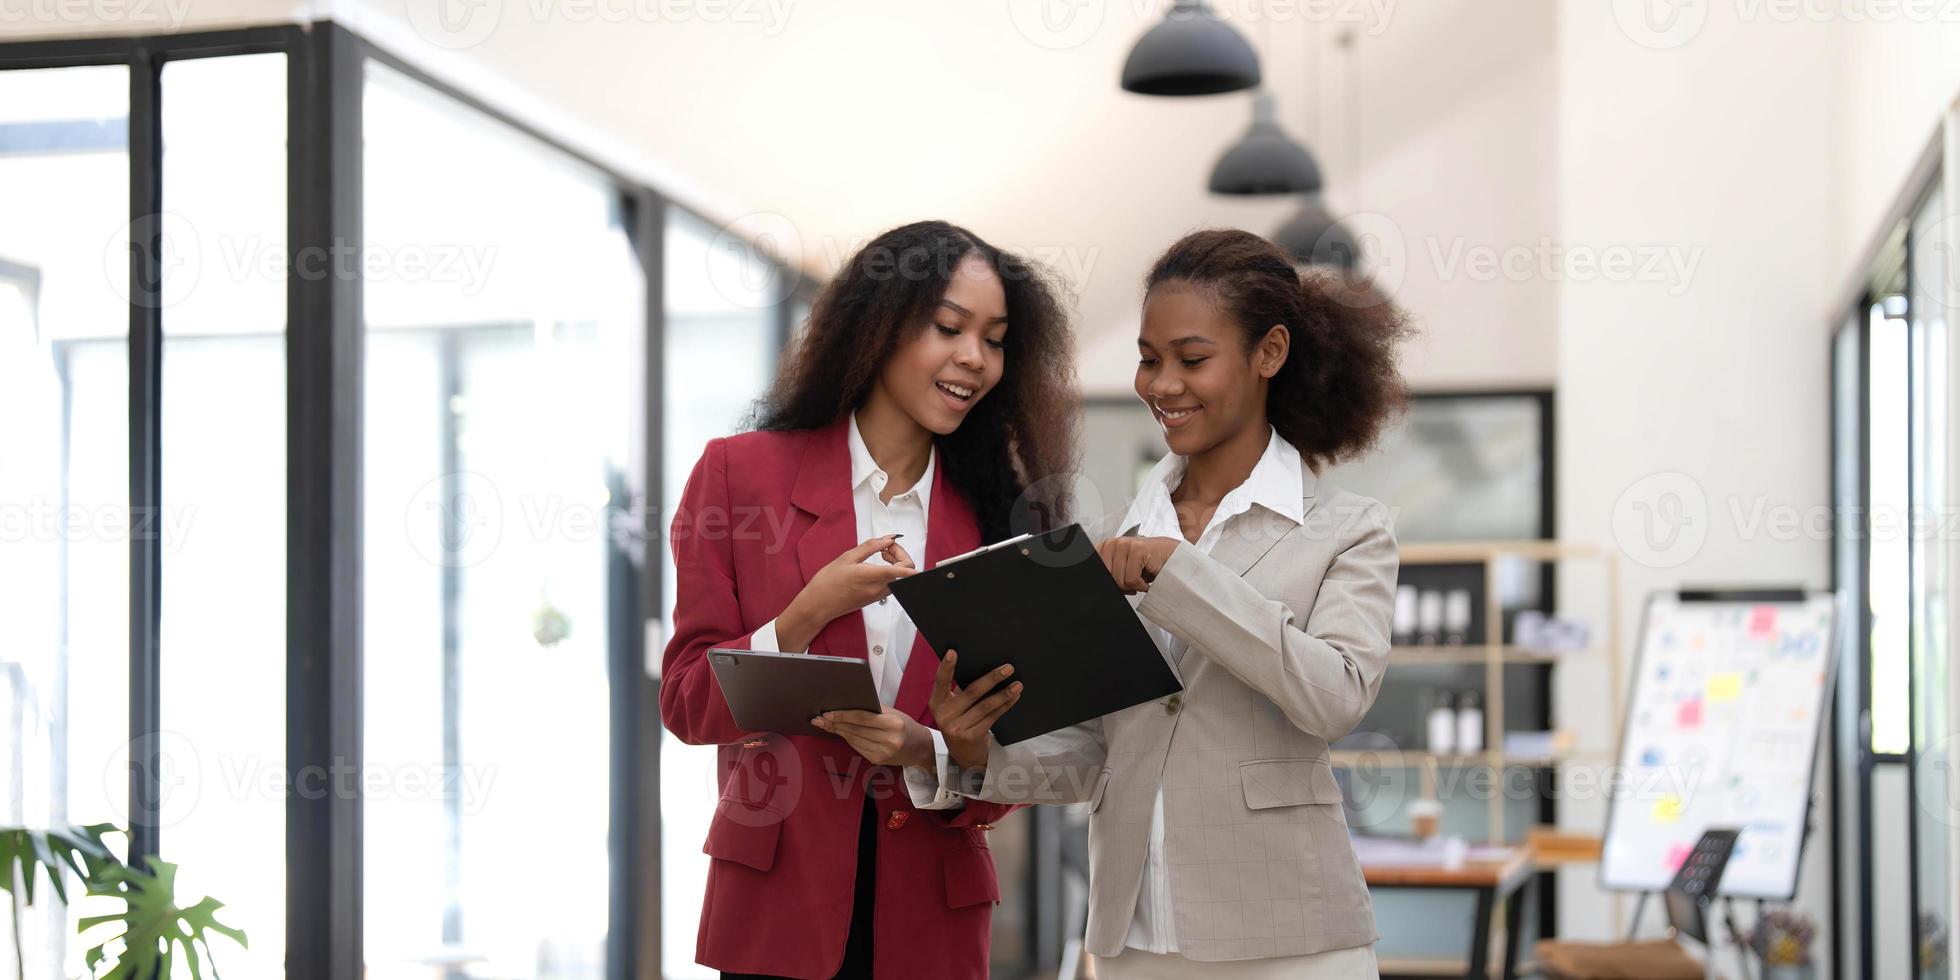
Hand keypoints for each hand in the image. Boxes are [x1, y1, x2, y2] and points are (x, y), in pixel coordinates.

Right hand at [777, 535, 915, 650]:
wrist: (818, 604)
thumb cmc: (828, 582)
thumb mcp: (847, 558)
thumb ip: (871, 547)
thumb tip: (888, 539)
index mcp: (872, 576)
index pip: (902, 571)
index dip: (909, 560)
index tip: (907, 552)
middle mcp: (879, 588)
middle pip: (905, 572)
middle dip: (901, 555)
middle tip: (886, 547)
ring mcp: (878, 595)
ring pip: (900, 578)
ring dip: (897, 564)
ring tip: (881, 555)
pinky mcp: (875, 599)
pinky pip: (892, 584)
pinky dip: (891, 572)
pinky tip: (878, 565)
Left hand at [813, 706, 933, 767]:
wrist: (921, 748)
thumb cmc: (906, 725)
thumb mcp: (894, 713)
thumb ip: (874, 710)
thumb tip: (848, 704)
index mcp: (893, 724)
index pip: (862, 718)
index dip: (843, 715)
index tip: (827, 713)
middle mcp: (888, 740)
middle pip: (855, 730)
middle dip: (835, 724)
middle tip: (819, 718)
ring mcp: (883, 753)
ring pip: (853, 740)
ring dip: (837, 731)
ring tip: (824, 724)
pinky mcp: (877, 761)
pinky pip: (857, 747)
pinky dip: (847, 739)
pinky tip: (839, 732)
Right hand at [929, 650, 1021, 769]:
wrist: (963, 755)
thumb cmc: (961, 722)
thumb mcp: (954, 708)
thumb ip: (961, 691)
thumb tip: (984, 667)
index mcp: (937, 703)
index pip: (940, 682)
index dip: (945, 667)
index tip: (952, 652)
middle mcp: (944, 716)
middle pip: (971, 692)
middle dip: (992, 678)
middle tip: (1008, 668)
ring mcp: (956, 728)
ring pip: (985, 706)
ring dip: (1004, 694)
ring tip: (1017, 684)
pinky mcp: (971, 737)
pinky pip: (992, 717)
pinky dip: (1005, 706)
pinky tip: (1014, 698)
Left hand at [1096, 536, 1180, 593]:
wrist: (1173, 558)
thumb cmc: (1149, 564)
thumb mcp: (1123, 570)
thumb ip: (1110, 574)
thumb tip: (1099, 590)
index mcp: (1105, 547)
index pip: (1095, 570)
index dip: (1109, 582)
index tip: (1120, 583)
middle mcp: (1112, 543)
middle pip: (1107, 578)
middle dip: (1122, 586)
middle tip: (1134, 580)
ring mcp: (1124, 544)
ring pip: (1119, 580)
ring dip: (1134, 585)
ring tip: (1141, 577)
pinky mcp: (1137, 550)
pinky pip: (1131, 579)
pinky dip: (1141, 585)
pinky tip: (1147, 578)